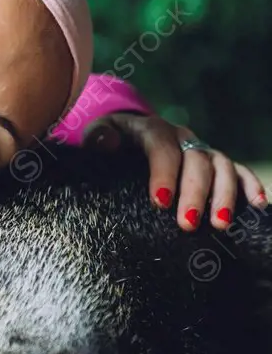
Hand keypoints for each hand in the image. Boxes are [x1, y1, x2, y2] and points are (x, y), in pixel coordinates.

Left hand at [81, 113, 267, 231]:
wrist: (129, 134)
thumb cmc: (111, 140)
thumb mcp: (98, 134)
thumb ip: (98, 137)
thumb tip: (106, 143)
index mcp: (152, 129)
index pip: (162, 147)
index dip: (163, 173)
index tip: (160, 202)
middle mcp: (182, 137)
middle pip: (195, 160)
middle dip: (194, 192)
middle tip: (187, 224)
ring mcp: (202, 149)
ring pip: (221, 165)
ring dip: (224, 194)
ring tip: (220, 224)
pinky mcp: (215, 163)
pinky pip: (239, 170)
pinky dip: (251, 185)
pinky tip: (258, 206)